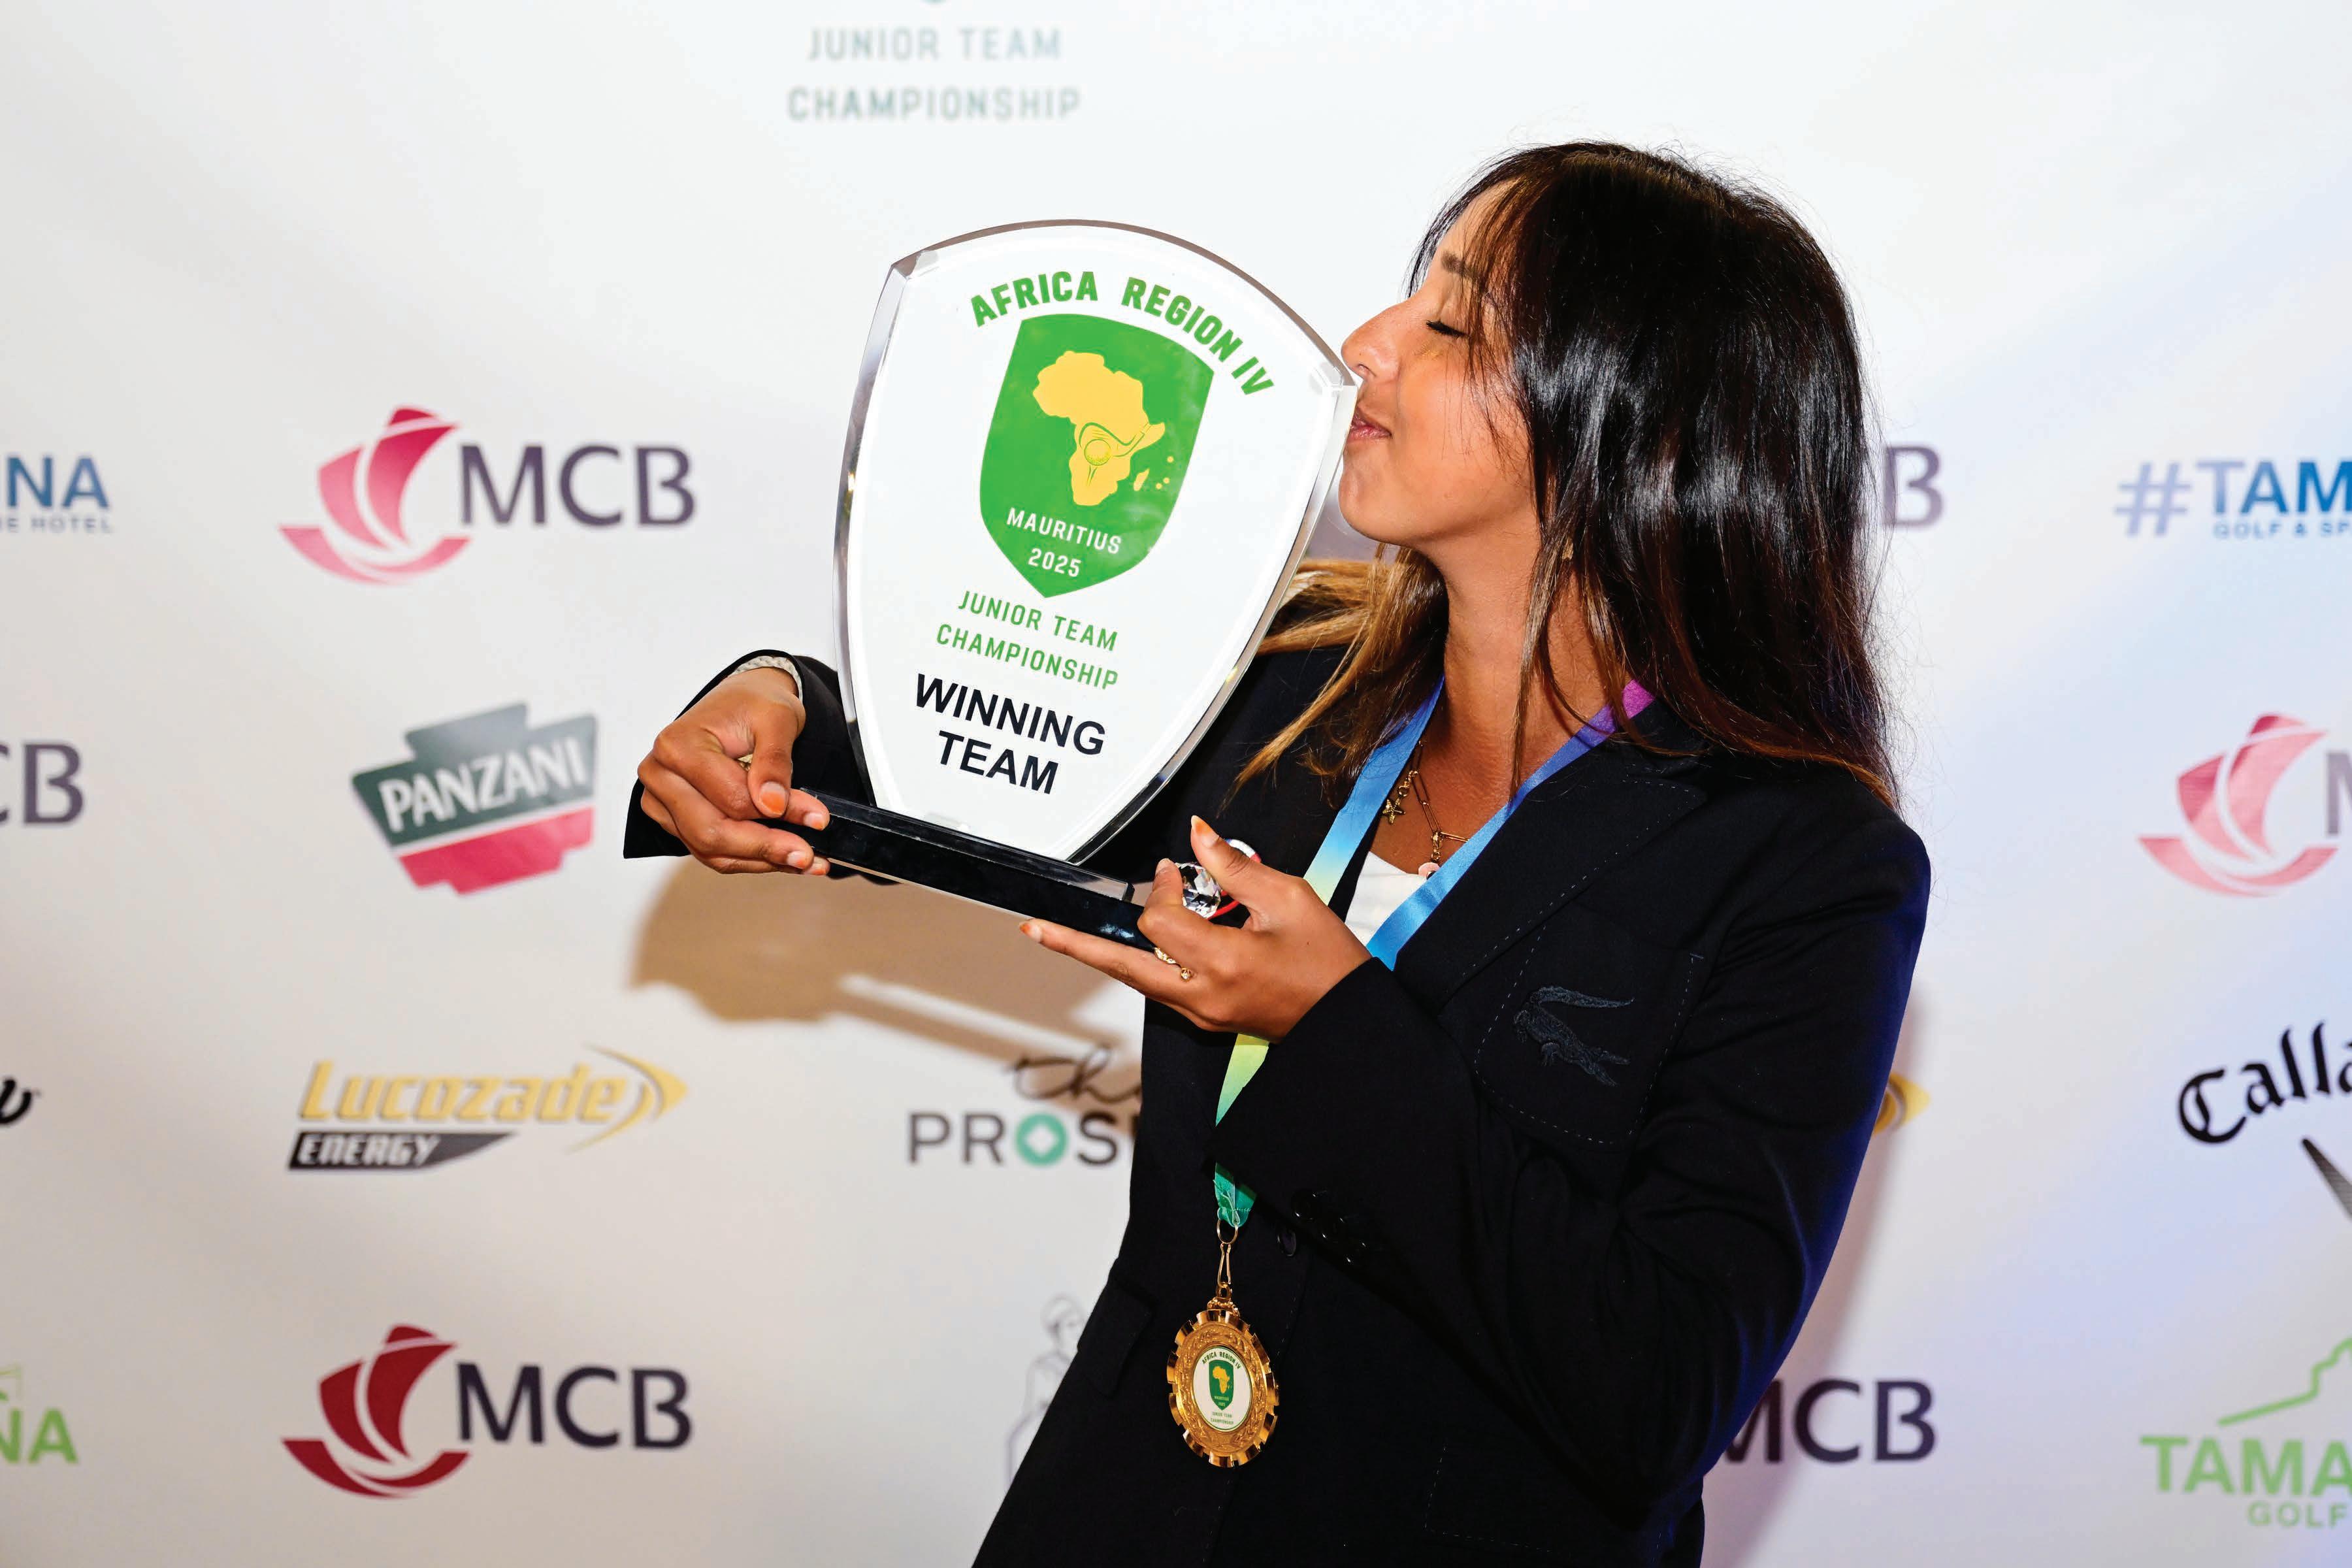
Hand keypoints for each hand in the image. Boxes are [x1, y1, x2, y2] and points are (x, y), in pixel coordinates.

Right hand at [636, 668, 834, 873]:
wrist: (739, 702)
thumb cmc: (752, 704)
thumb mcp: (777, 719)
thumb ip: (775, 762)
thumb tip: (774, 805)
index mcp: (678, 745)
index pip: (731, 798)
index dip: (779, 814)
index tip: (817, 818)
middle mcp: (662, 775)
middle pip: (711, 831)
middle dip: (765, 848)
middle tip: (807, 855)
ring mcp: (662, 800)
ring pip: (709, 849)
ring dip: (759, 860)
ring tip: (802, 860)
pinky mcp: (673, 818)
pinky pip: (708, 850)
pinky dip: (746, 858)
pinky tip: (780, 857)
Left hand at [1022, 816, 1370, 1038]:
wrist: (1349, 1022)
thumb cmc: (1330, 963)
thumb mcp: (1290, 899)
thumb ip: (1236, 867)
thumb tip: (1198, 836)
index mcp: (1222, 963)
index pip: (1159, 919)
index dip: (1162, 886)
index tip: (1179, 870)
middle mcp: (1201, 995)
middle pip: (1120, 966)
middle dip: (1075, 944)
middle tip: (1033, 929)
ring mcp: (1201, 1013)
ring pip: (1136, 979)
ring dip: (1105, 954)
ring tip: (1063, 936)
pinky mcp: (1207, 1018)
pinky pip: (1160, 988)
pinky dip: (1143, 963)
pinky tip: (1135, 947)